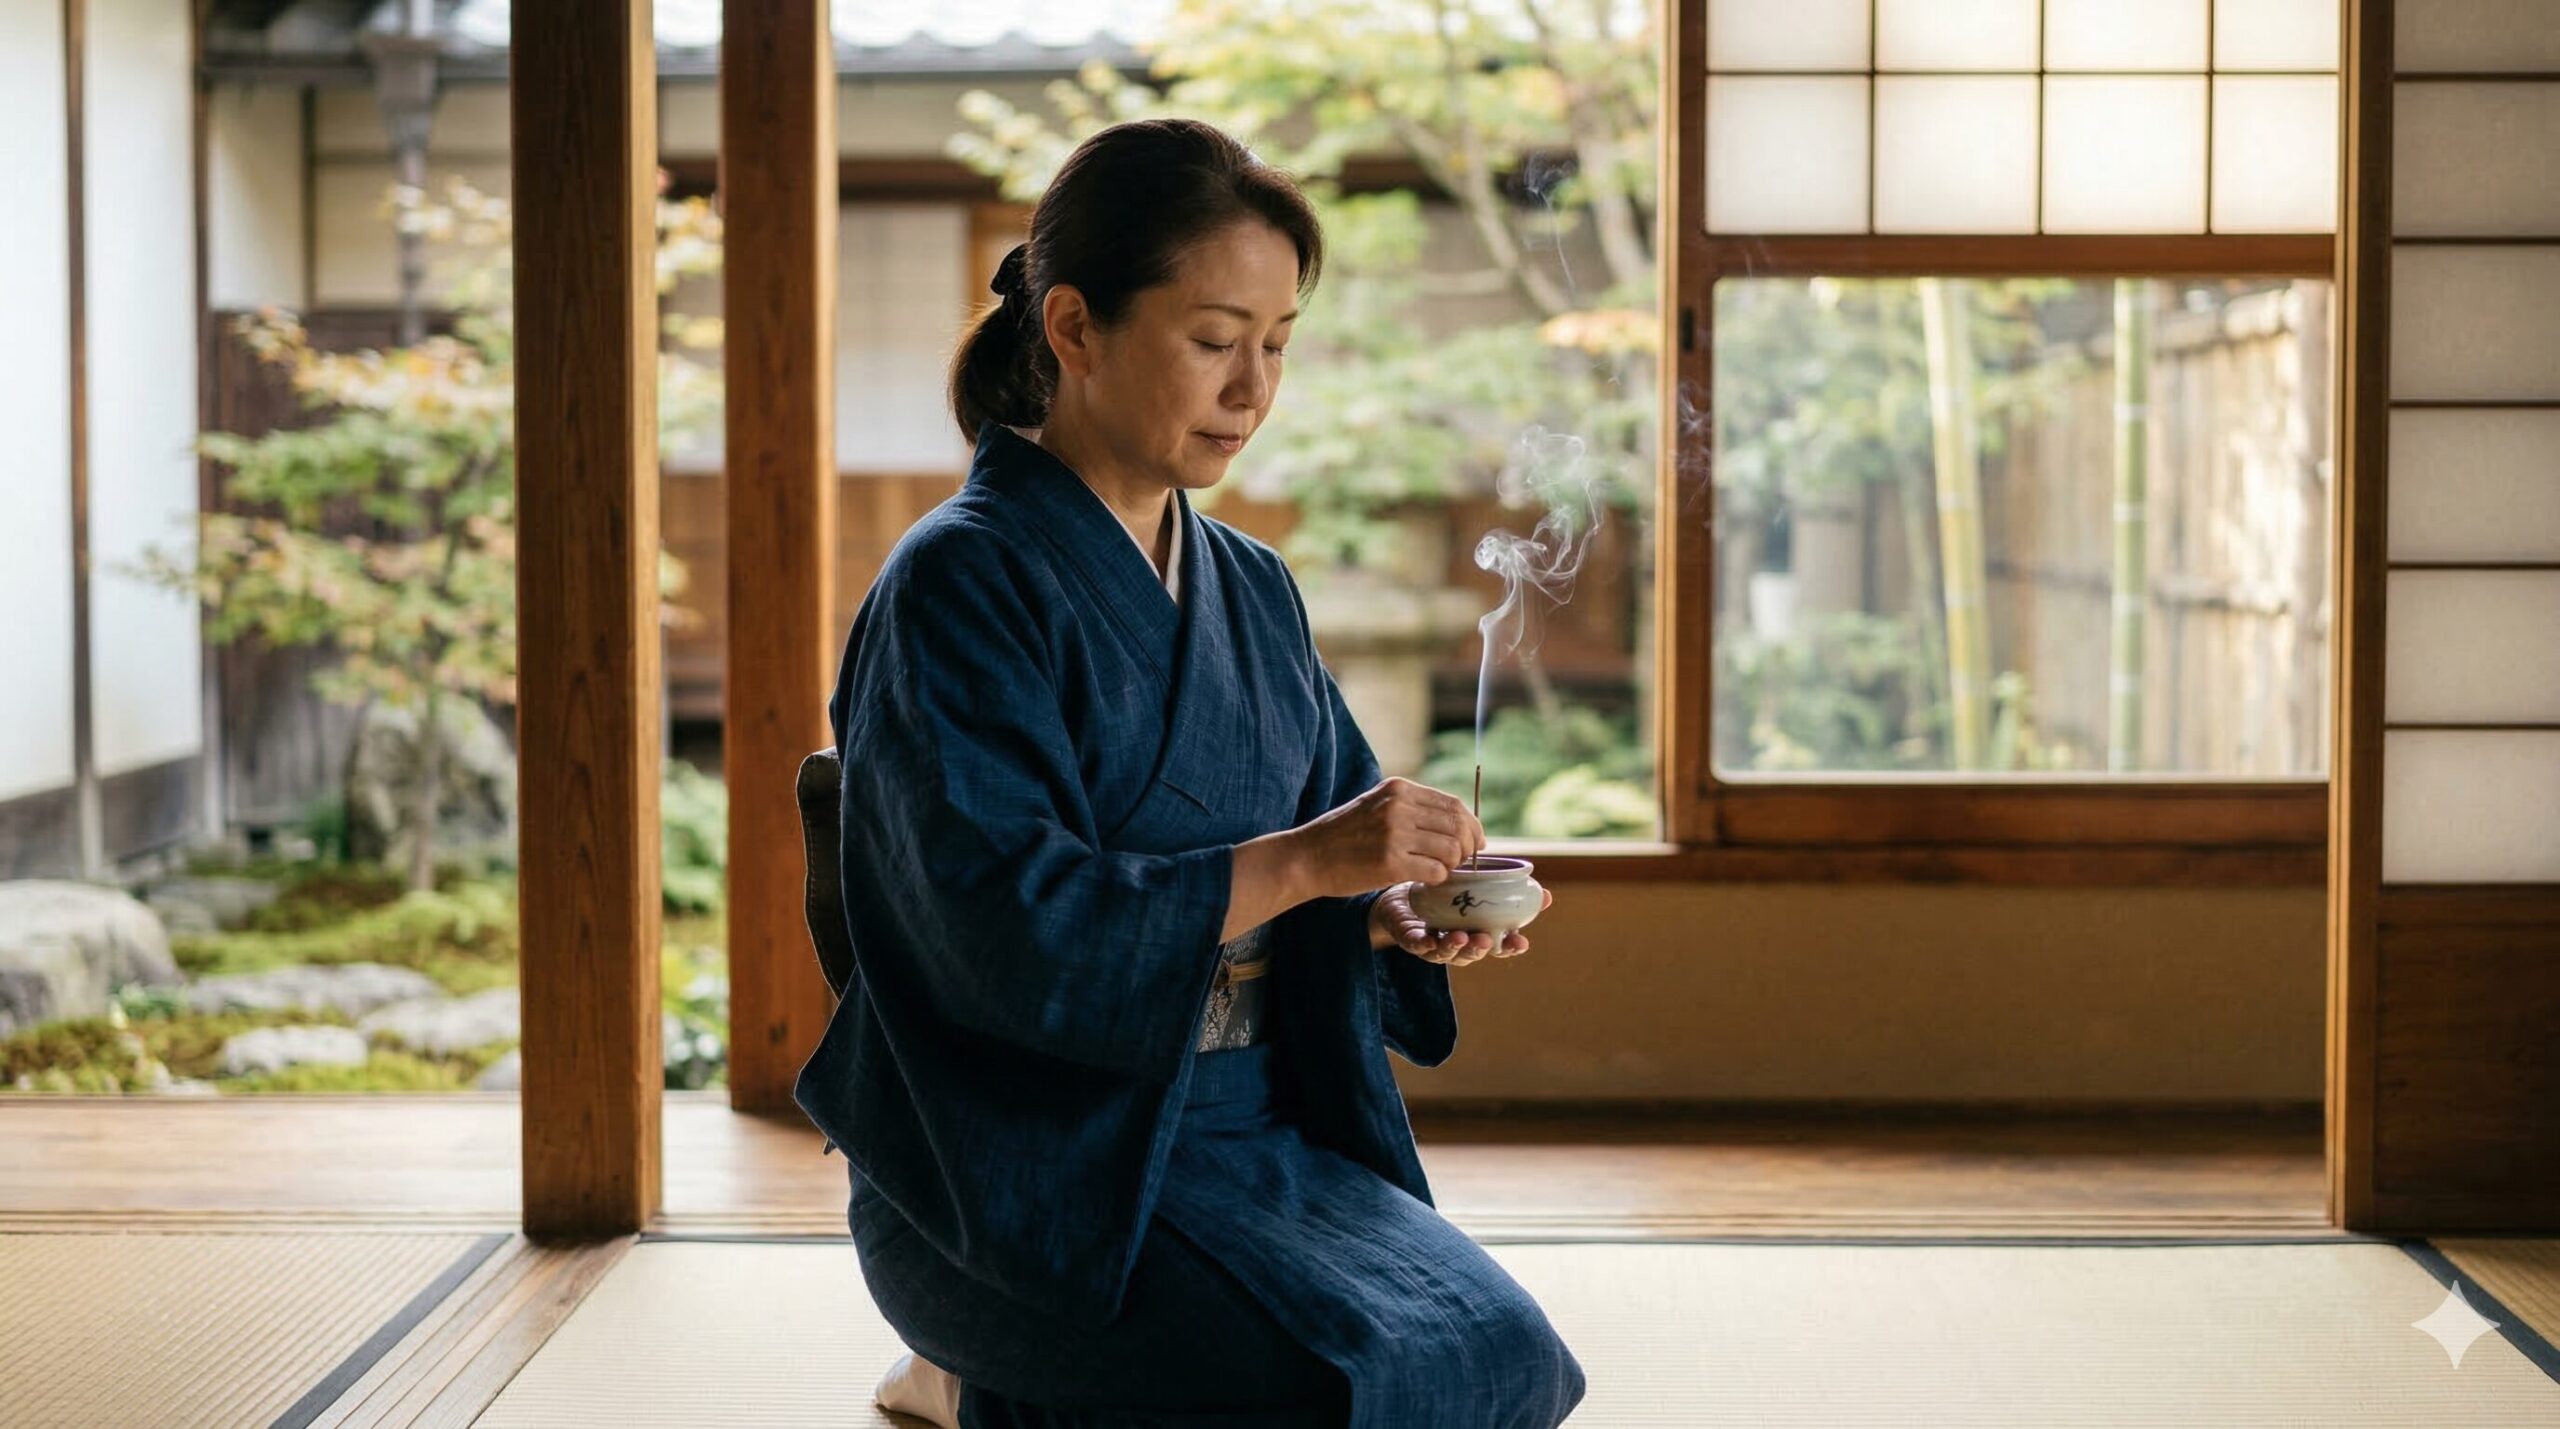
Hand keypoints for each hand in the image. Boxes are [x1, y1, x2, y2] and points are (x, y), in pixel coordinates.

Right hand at [1288, 777, 1486, 899]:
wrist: (1306, 857)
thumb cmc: (1343, 836)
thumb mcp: (1375, 805)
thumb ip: (1411, 807)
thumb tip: (1456, 821)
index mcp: (1398, 789)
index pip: (1453, 804)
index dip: (1472, 825)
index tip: (1475, 842)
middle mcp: (1398, 806)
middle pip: (1458, 825)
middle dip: (1467, 847)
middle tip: (1462, 861)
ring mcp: (1394, 834)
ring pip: (1451, 849)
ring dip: (1452, 864)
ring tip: (1440, 871)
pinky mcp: (1390, 863)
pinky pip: (1435, 871)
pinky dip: (1437, 879)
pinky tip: (1426, 880)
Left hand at [1370, 880, 1552, 965]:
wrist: (1402, 893)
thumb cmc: (1447, 894)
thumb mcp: (1479, 888)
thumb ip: (1509, 892)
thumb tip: (1546, 895)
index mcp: (1476, 933)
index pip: (1497, 946)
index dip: (1509, 947)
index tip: (1521, 941)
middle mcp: (1457, 944)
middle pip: (1472, 953)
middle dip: (1480, 949)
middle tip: (1487, 940)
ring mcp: (1433, 945)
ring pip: (1446, 953)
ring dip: (1455, 947)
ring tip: (1461, 937)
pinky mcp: (1410, 939)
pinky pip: (1417, 945)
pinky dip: (1425, 944)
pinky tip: (1431, 938)